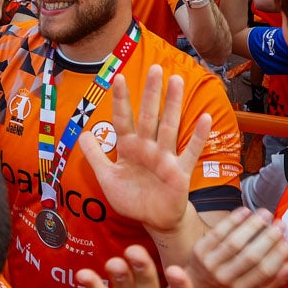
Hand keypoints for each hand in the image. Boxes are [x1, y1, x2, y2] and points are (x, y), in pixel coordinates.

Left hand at [80, 66, 211, 234]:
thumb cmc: (132, 198)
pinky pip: (190, 152)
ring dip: (173, 105)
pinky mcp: (180, 172)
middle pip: (149, 116)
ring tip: (177, 81)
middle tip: (156, 68)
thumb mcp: (107, 179)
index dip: (121, 100)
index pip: (123, 120)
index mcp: (129, 148)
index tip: (118, 78)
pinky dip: (198, 137)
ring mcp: (165, 158)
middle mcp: (147, 148)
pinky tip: (206, 119)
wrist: (154, 220)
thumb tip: (81, 134)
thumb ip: (96, 157)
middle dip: (151, 93)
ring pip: (169, 127)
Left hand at [186, 207, 287, 287]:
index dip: (279, 255)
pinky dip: (233, 220)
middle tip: (281, 224)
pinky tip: (246, 211)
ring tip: (266, 213)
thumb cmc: (233, 285)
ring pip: (234, 243)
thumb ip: (275, 281)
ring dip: (252, 226)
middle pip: (250, 257)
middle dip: (268, 238)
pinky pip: (218, 233)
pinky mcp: (199, 251)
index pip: (264, 272)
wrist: (198, 285)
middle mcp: (225, 279)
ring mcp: (210, 265)